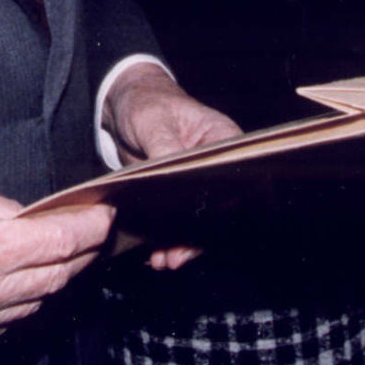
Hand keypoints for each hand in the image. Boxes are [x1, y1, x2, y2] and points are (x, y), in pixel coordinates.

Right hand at [0, 174, 113, 364]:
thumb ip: (1, 209)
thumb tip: (38, 221)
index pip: (57, 244)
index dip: (88, 229)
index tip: (106, 218)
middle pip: (52, 279)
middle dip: (77, 254)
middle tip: (90, 235)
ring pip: (30, 307)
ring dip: (46, 281)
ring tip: (54, 255)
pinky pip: (0, 328)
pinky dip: (11, 304)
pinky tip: (8, 282)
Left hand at [103, 62, 240, 270]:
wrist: (124, 106)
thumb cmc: (148, 103)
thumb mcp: (154, 121)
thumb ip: (164, 147)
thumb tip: (169, 172)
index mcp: (223, 140)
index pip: (240, 177)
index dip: (230, 206)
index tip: (209, 226)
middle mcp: (217, 167)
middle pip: (221, 208)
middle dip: (200, 236)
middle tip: (177, 256)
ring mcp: (198, 185)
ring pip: (200, 222)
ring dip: (183, 244)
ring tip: (163, 261)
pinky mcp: (176, 197)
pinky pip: (179, 223)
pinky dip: (168, 240)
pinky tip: (155, 253)